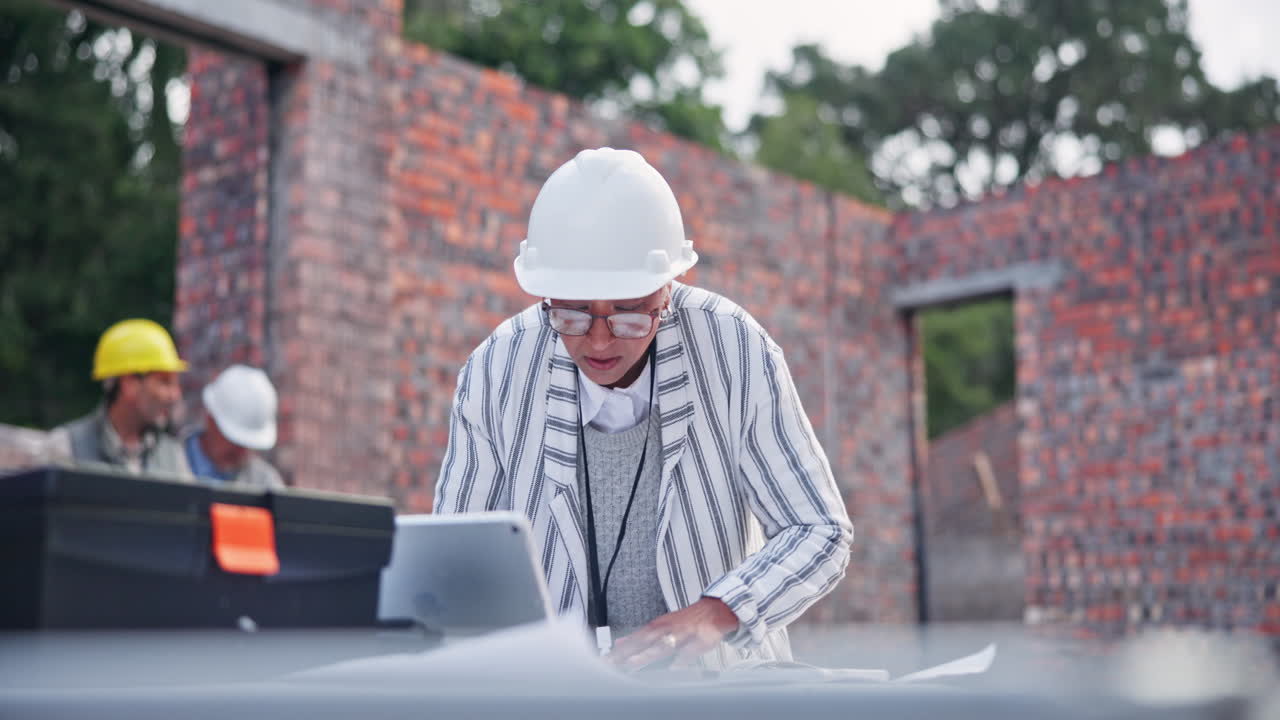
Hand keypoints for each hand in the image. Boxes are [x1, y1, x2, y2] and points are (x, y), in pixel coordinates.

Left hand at [609, 597, 738, 669]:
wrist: (714, 610)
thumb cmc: (685, 621)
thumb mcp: (660, 625)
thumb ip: (640, 636)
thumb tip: (620, 644)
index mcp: (656, 626)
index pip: (633, 638)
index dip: (619, 650)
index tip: (605, 660)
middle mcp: (666, 629)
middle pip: (642, 641)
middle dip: (626, 653)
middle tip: (611, 662)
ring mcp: (681, 634)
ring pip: (662, 645)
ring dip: (647, 654)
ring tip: (632, 663)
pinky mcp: (697, 641)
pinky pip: (687, 653)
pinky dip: (679, 662)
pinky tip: (671, 671)